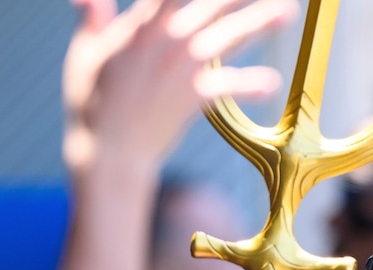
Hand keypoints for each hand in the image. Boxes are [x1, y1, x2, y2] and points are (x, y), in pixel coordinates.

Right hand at [62, 0, 295, 174]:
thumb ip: (92, 15)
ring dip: (259, 23)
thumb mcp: (84, 51)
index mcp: (139, 25)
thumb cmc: (93, 101)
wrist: (107, 151)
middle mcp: (165, 40)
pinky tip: (272, 82)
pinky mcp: (191, 97)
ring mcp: (181, 68)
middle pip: (210, 3)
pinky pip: (227, 86)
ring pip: (227, 36)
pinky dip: (250, 84)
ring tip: (287, 13)